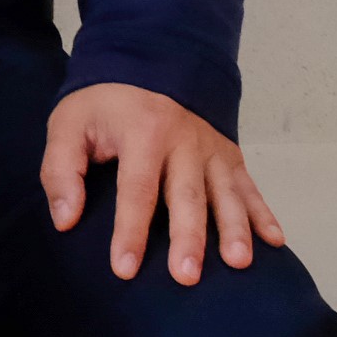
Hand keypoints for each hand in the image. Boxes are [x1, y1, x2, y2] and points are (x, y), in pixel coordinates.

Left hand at [44, 83, 283, 284]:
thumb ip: (61, 170)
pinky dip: (265, 214)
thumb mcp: (69, 123)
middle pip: (186, 196)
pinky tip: (275, 242)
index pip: (135, 189)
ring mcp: (211, 149)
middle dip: (188, 238)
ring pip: (226, 194)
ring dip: (234, 229)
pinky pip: (250, 187)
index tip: (125, 269)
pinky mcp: (230, 155)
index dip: (130, 231)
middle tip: (186, 276)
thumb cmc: (105, 103)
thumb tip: (65, 220)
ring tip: (238, 262)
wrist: (152, 59)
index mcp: (142, 132)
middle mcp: (183, 142)